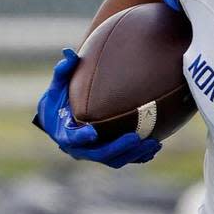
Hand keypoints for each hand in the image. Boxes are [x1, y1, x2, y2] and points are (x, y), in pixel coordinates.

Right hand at [35, 48, 160, 167]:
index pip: (73, 139)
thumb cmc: (60, 101)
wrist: (63, 121)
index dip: (82, 137)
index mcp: (65, 134)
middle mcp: (81, 149)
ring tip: (153, 143)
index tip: (92, 132)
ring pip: (117, 160)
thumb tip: (68, 53)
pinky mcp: (110, 157)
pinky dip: (141, 156)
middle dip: (119, 148)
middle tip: (135, 138)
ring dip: (135, 154)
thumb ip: (62, 72)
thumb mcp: (58, 87)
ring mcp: (96, 155)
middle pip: (100, 154)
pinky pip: (127, 159)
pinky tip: (155, 146)